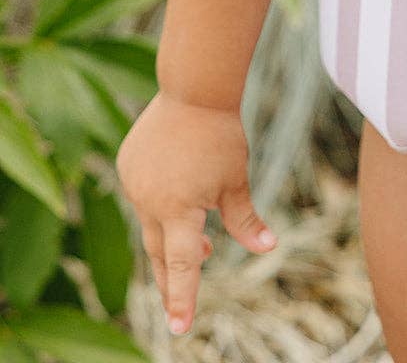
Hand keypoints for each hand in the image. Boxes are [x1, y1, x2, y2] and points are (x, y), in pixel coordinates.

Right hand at [116, 90, 277, 335]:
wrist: (193, 89)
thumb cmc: (221, 135)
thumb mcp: (236, 180)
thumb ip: (245, 219)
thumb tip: (267, 247)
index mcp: (179, 210)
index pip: (182, 265)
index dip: (182, 298)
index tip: (179, 328)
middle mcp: (150, 201)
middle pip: (160, 252)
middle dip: (171, 279)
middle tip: (177, 305)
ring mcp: (134, 183)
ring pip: (152, 223)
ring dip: (172, 236)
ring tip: (202, 243)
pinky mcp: (128, 165)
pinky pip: (143, 194)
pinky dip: (161, 203)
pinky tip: (179, 193)